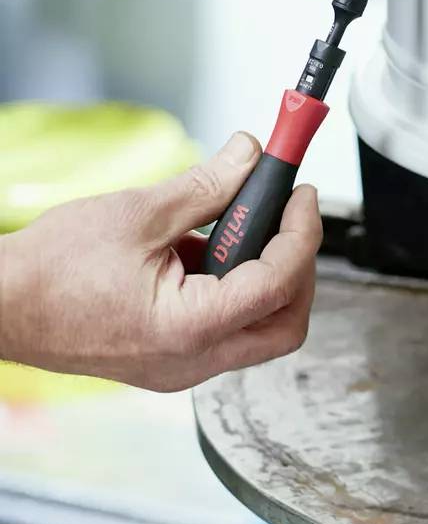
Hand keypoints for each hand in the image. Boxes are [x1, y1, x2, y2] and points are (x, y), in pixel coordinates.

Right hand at [0, 132, 321, 391]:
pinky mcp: (170, 358)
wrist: (1, 306)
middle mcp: (192, 361)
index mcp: (189, 330)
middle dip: (298, 265)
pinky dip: (229, 286)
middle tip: (288, 217)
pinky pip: (223, 327)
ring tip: (232, 225)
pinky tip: (201, 248)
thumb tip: (251, 157)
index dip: (302, 232)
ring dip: (261, 273)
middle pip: (285, 323)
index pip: (279, 283)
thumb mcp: (140, 213)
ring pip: (257, 327)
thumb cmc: (51, 271)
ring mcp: (181, 366)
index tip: (301, 195)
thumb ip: (207, 185)